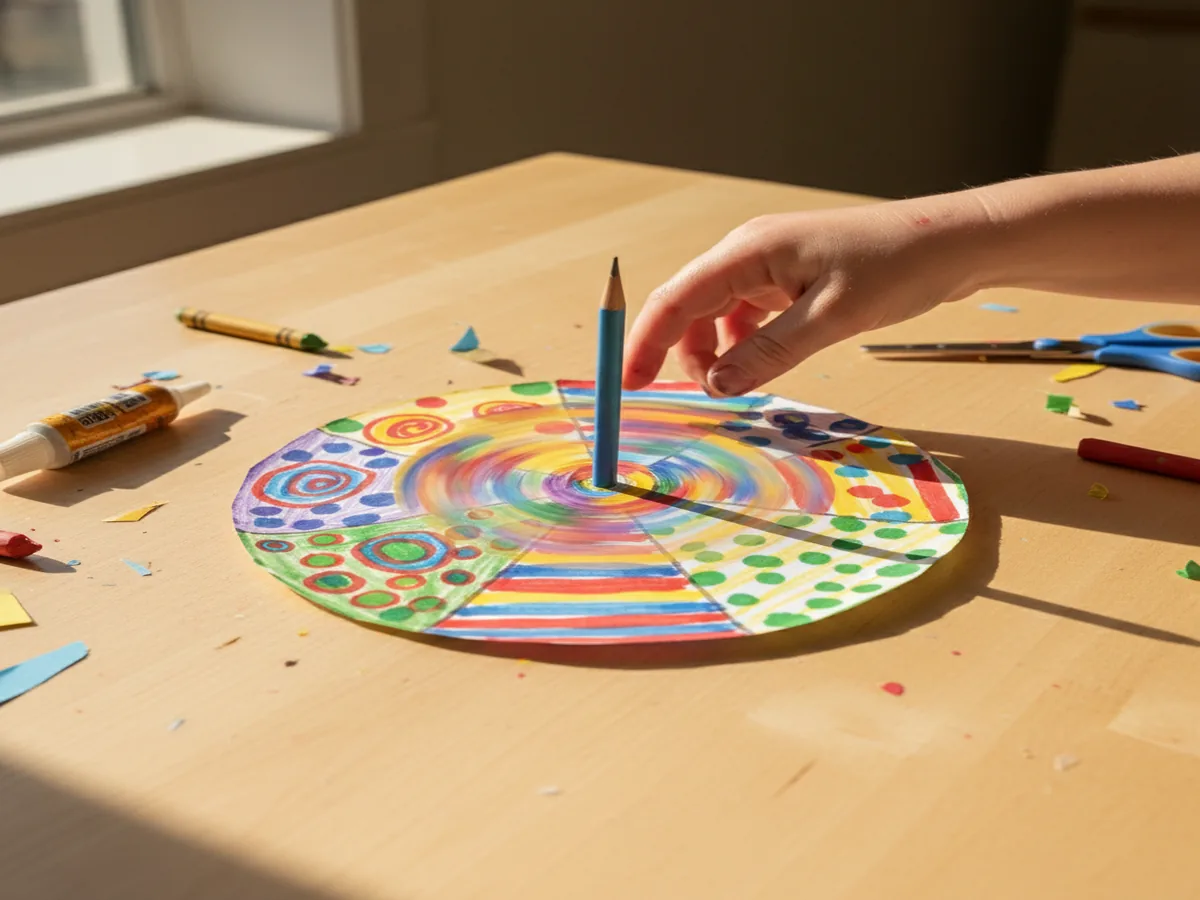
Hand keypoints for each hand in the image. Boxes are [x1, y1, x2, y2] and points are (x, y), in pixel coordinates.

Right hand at [622, 196, 990, 395]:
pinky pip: (743, 315)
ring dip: (715, 353)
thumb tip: (718, 386)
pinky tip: (761, 365)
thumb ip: (769, 353)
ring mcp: (766, 263)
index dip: (645, 341)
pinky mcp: (785, 277)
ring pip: (714, 314)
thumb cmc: (896, 267)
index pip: (677, 298)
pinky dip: (741, 345)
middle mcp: (749, 251)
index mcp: (750, 250)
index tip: (628, 383)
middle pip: (688, 306)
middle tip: (704, 398)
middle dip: (681, 354)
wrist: (950, 242)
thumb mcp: (831, 318)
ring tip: (740, 384)